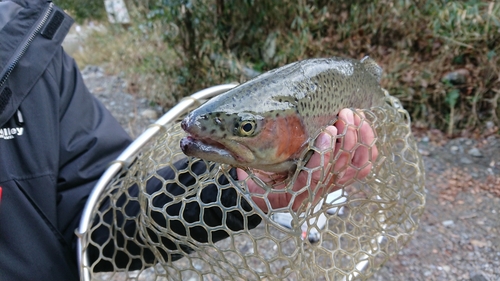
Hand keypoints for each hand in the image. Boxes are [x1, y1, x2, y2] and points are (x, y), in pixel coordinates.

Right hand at [237, 108, 377, 211]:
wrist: (261, 193)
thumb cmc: (254, 180)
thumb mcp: (248, 172)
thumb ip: (248, 162)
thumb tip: (241, 140)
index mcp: (294, 195)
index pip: (316, 178)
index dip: (324, 154)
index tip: (326, 131)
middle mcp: (316, 192)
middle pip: (343, 168)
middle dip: (347, 138)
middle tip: (342, 114)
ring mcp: (331, 184)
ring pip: (358, 165)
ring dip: (360, 138)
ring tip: (351, 114)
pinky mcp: (339, 175)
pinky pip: (363, 163)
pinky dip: (367, 143)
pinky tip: (361, 122)